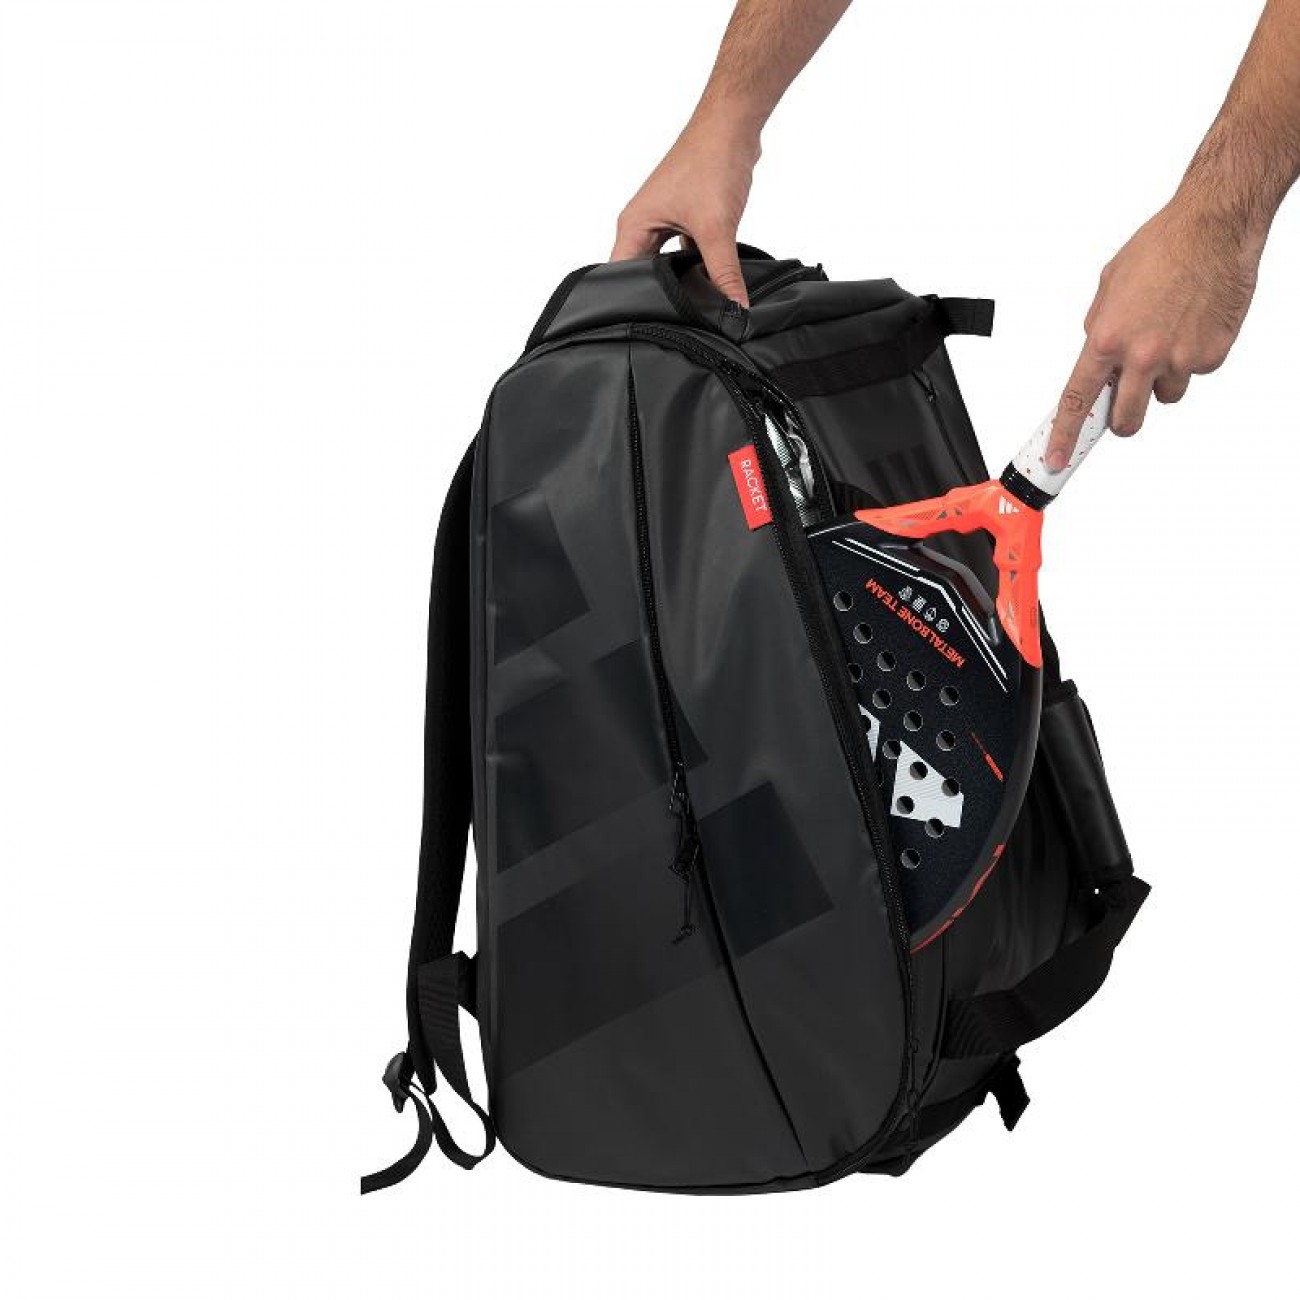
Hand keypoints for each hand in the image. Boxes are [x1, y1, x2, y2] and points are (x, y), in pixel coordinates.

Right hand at [611, 111, 760, 305]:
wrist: (732, 125)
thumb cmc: (711, 162)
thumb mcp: (716, 228)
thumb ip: (724, 273)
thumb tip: (736, 310)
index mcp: (633, 227)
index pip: (619, 278)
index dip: (631, 303)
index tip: (648, 326)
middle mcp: (642, 225)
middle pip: (642, 275)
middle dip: (658, 297)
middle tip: (675, 324)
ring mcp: (663, 221)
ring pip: (665, 265)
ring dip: (678, 281)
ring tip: (691, 306)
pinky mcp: (684, 218)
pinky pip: (684, 253)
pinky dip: (696, 266)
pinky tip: (709, 282)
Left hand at [1045, 198, 1262, 469]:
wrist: (1214, 227)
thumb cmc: (1162, 248)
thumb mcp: (1109, 287)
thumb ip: (1099, 329)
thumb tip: (1097, 358)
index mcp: (1108, 339)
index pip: (1078, 401)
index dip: (1065, 436)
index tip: (1057, 458)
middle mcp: (1142, 355)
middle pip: (1125, 419)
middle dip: (1121, 419)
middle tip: (1123, 405)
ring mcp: (1180, 358)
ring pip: (1165, 397)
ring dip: (1161, 380)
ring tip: (1168, 336)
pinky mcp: (1212, 355)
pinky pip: (1195, 373)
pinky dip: (1192, 357)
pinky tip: (1193, 324)